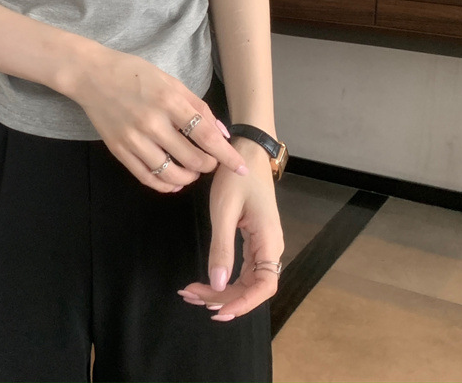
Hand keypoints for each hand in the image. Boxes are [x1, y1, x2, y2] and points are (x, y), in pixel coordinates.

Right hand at [66, 45, 248, 192]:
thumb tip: (221, 133)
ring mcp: (134, 139)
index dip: (226, 155)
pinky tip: (173, 182)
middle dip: (208, 166)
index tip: (241, 167)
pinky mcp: (119, 150)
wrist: (91, 75)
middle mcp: (152, 123)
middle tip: (210, 162)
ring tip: (192, 172)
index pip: (206, 136)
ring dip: (189, 178)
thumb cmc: (133, 72)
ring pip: (171, 174)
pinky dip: (164, 185)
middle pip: (192, 159)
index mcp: (168, 101)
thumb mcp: (169, 80)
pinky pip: (147, 177)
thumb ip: (197, 106)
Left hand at [177, 138, 284, 319]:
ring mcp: (263, 243)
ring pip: (246, 279)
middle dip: (223, 298)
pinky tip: (206, 280)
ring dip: (222, 290)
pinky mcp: (254, 238)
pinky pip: (243, 267)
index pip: (264, 286)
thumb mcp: (224, 210)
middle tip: (191, 297)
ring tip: (192, 292)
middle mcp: (270, 246)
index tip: (217, 310)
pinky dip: (224, 275)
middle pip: (252, 287)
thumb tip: (219, 286)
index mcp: (269, 241)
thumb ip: (221, 248)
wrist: (246, 151)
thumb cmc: (236, 177)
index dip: (243, 303)